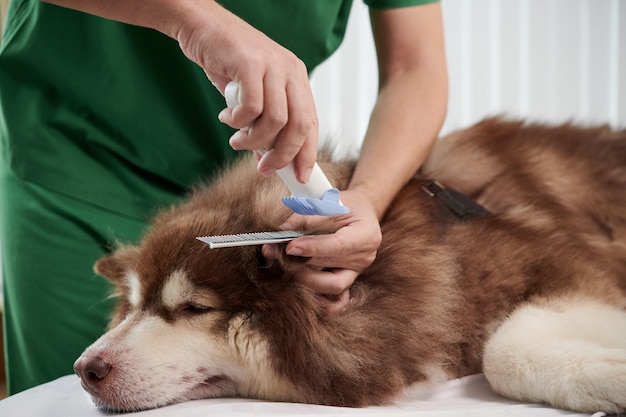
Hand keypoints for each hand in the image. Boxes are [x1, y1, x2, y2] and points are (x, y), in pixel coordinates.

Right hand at [175, 2, 317, 181]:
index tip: (301, 177)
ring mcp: (272, 65)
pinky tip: (227, 117)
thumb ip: (264, 123)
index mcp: (297, 78)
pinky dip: (238, 122)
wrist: (201, 26)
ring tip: (237, 140)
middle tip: (264, 168)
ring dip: (254, 140)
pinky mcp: (250, 63)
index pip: (311, 123)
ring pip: (276, 121)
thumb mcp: (253, 93)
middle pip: (299, 126)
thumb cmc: (227, 62)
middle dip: (282, 155)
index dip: (307, 153)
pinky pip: (251, 108)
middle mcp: (290, 70)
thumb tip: (268, 158)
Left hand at [262, 189, 382, 312]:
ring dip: (304, 278)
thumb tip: (278, 232)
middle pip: (330, 265)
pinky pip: (337, 300)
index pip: (339, 245)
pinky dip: (321, 300)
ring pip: (330, 285)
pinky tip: (302, 288)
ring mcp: (357, 272)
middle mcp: (364, 257)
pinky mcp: (348, 280)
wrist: (361, 212)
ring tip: (283, 264)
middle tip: (273, 252)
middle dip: (299, 261)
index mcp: (365, 234)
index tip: (290, 247)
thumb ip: (304, 218)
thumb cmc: (344, 205)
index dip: (313, 248)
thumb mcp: (327, 203)